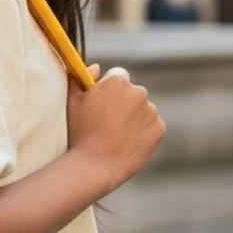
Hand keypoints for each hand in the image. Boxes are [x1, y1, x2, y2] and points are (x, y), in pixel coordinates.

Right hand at [66, 63, 165, 193]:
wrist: (95, 165)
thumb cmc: (80, 132)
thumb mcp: (72, 102)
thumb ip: (80, 78)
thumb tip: (95, 67)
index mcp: (117, 81)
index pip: (118, 76)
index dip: (109, 89)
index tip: (102, 103)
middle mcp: (138, 91)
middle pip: (132, 92)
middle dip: (123, 102)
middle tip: (107, 123)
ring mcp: (151, 111)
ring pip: (142, 110)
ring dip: (133, 118)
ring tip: (115, 136)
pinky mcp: (159, 129)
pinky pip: (151, 126)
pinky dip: (142, 133)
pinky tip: (126, 144)